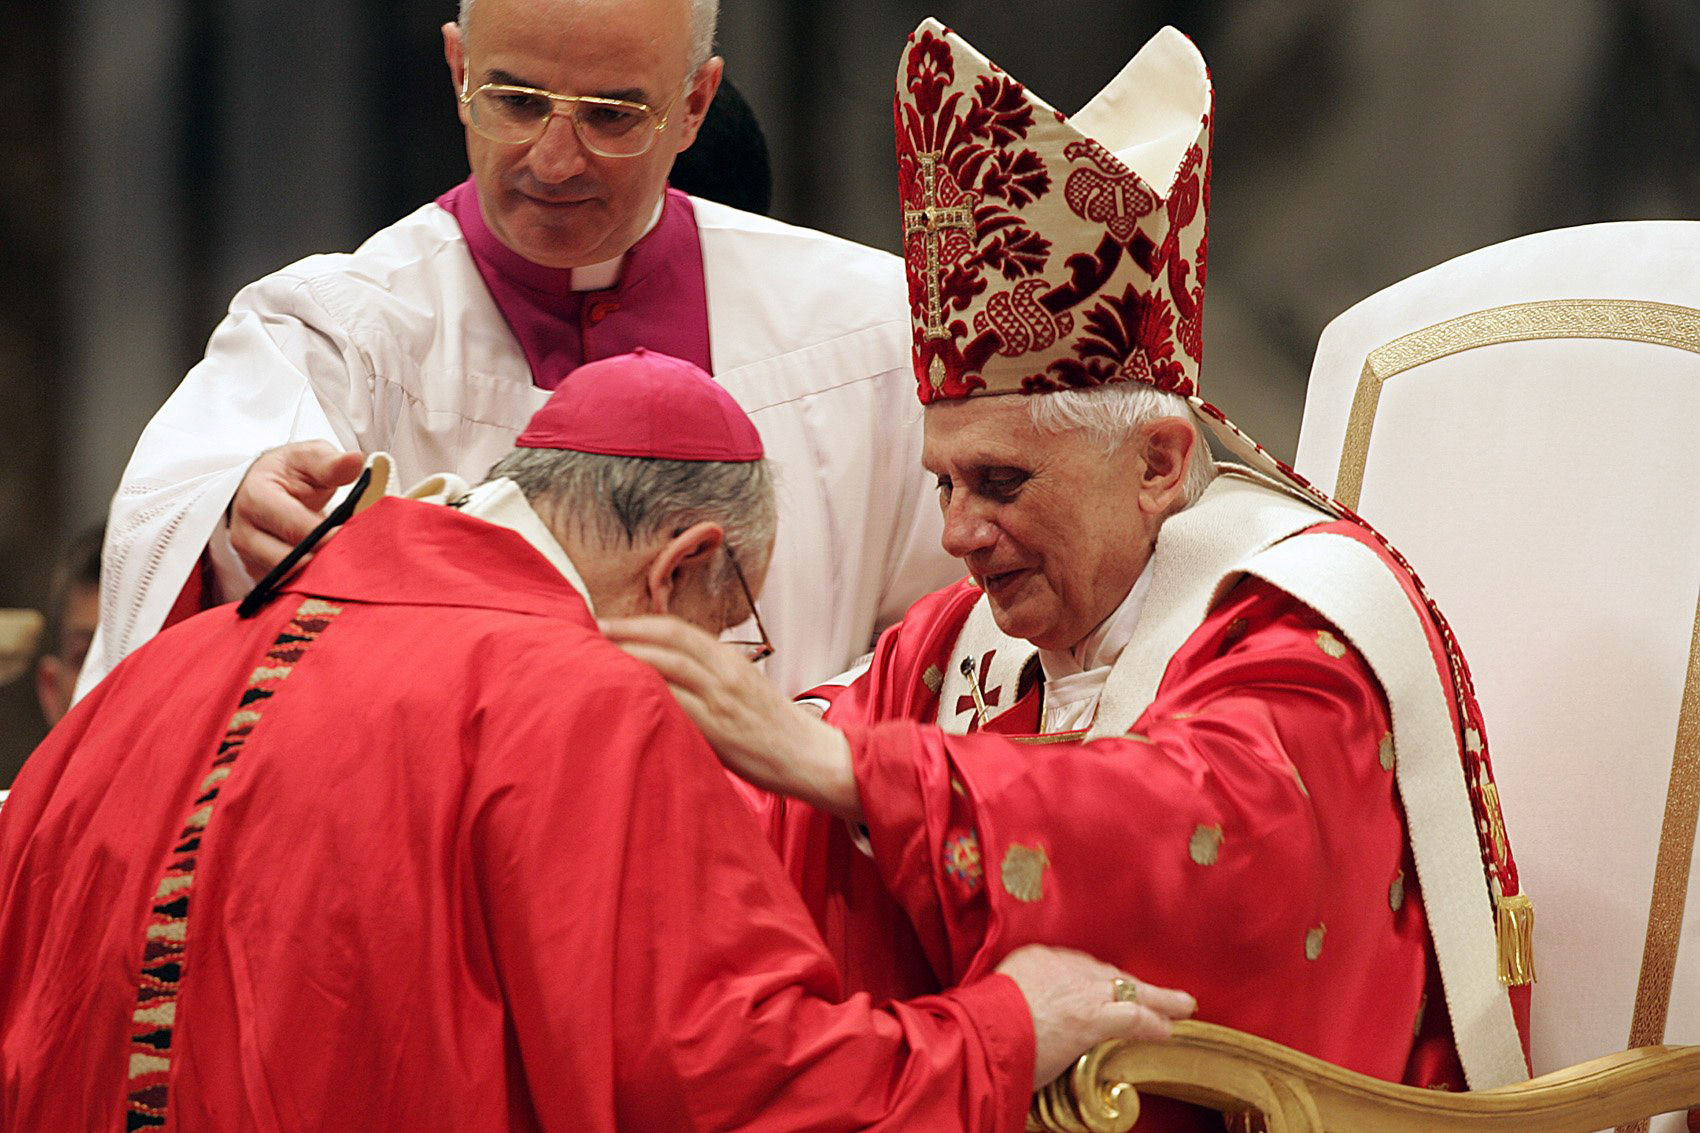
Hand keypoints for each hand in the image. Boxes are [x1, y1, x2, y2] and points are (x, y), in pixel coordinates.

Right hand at [227, 442, 365, 579]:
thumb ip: (331, 463)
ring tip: (343, 567)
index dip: (324, 536)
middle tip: (352, 557)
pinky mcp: (259, 575)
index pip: (293, 526)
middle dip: (321, 561)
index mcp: (255, 497)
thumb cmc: (291, 471)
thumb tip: (355, 460)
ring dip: (314, 577)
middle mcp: (245, 532)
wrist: (270, 485)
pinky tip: (329, 578)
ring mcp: (249, 557)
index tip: (349, 537)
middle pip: (285, 561)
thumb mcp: (310, 457)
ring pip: (284, 580)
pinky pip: (283, 591)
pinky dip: (307, 587)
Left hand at [601, 615, 863, 820]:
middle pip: (667, 639)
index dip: (637, 622)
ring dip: (626, 660)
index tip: (604, 622)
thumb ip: (709, 680)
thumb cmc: (773, 730)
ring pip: (667, 667)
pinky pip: (676, 706)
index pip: (677, 628)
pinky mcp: (720, 729)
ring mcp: (723, 699)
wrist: (811, 758)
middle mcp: (725, 672)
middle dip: (624, 633)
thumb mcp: (744, 691)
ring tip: (591, 661)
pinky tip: (620, 700)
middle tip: (585, 632)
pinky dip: (646, 698)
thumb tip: (664, 678)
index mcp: (730, 660)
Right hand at [995, 945, 1195, 1089]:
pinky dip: (1153, 1023)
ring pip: (1128, 989)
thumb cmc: (976, 1025)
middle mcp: (1061, 966)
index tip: (1109, 986)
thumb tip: (1027, 1020)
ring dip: (1157, 999)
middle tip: (1155, 990)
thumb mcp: (996, 1000)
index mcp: (1035, 958)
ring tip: (1181, 1006)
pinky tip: (1168, 1029)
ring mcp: (1079, 990)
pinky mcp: (1090, 1017)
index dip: (1098, 978)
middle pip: (1107, 972)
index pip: (1077, 965)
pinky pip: (1132, 1016)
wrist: (976, 1033)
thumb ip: (1019, 1002)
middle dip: (1131, 983)